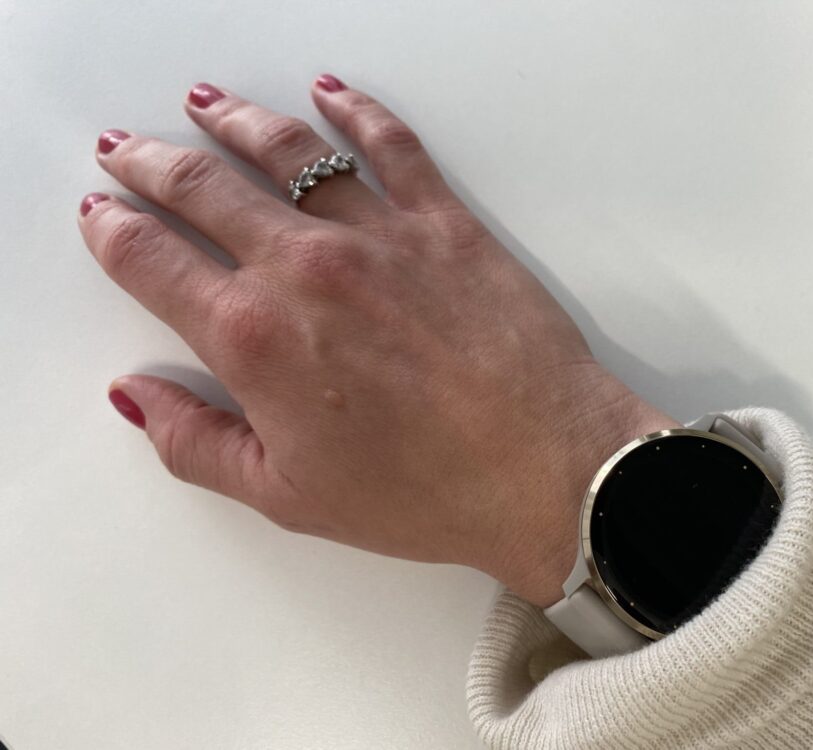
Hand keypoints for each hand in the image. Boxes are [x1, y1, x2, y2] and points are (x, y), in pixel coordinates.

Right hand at [78, 77, 679, 606]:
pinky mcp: (444, 220)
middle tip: (126, 149)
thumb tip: (137, 397)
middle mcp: (305, 268)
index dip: (112, 230)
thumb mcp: (288, 496)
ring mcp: (378, 233)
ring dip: (232, 119)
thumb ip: (197, 443)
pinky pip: (390, 143)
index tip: (99, 214)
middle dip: (150, 161)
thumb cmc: (424, 493)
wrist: (545, 471)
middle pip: (202, 187)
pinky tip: (329, 91)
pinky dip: (354, 109)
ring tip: (201, 102)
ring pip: (286, 150)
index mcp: (254, 338)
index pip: (151, 260)